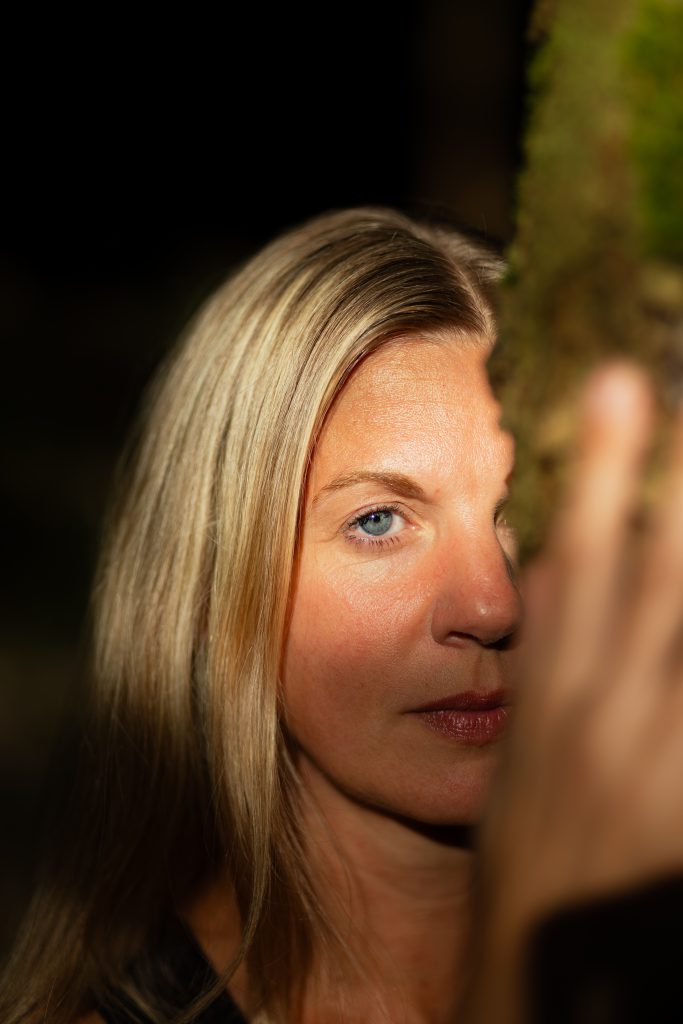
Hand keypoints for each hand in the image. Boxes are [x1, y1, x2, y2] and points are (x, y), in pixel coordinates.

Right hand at [464, 364, 682, 1021]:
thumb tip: (562, 567)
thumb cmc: (530, 846)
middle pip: (662, 573)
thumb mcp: (521, 741)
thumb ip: (548, 652)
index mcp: (550, 687)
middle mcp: (605, 708)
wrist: (545, 962)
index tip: (623, 385)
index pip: (579, 551)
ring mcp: (660, 758)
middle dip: (682, 492)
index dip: (603, 464)